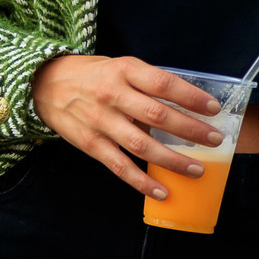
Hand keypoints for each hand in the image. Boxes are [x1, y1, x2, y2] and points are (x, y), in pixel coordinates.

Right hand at [31, 54, 222, 195]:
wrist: (44, 84)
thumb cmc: (92, 75)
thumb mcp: (119, 66)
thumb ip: (146, 83)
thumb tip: (185, 103)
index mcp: (124, 71)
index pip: (164, 84)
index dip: (191, 97)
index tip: (213, 109)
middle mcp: (113, 95)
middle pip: (157, 116)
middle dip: (190, 130)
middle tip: (214, 140)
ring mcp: (101, 122)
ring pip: (142, 146)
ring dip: (173, 160)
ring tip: (196, 169)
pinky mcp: (91, 144)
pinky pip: (120, 166)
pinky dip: (141, 182)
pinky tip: (162, 191)